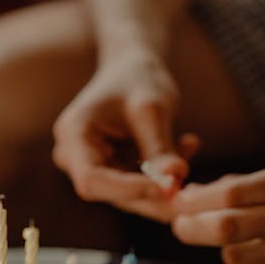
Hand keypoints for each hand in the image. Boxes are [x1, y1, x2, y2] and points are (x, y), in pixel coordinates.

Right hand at [52, 49, 194, 220]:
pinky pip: (140, 187)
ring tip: (190, 150)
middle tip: (191, 189)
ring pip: (130, 195)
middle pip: (112, 193)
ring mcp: (93, 167)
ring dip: (165, 185)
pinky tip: (189, 146)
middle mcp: (75, 157)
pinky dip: (166, 175)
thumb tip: (174, 182)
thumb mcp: (151, 107)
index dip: (128, 190)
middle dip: (154, 195)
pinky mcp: (112, 174)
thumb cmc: (137, 77)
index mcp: (73, 135)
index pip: (92, 179)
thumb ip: (160, 147)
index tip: (167, 187)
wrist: (133, 68)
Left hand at [171, 159, 264, 263]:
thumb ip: (249, 186)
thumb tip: (195, 195)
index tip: (178, 205)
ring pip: (235, 256)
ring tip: (238, 244)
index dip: (194, 202)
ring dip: (226, 251)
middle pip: (225, 226)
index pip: (229, 192)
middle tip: (180, 228)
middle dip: (191, 228)